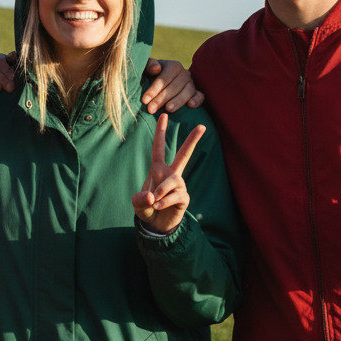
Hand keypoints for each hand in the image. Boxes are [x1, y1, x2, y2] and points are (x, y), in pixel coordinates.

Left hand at [133, 114, 205, 233]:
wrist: (156, 225)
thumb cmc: (147, 208)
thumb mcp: (137, 203)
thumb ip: (139, 199)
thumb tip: (152, 196)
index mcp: (158, 170)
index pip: (158, 148)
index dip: (160, 132)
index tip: (163, 115)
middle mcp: (171, 174)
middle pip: (184, 154)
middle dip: (192, 140)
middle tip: (202, 126)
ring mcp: (179, 185)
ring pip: (173, 181)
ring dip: (161, 190)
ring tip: (154, 201)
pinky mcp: (184, 197)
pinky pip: (175, 196)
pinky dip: (164, 202)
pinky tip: (159, 206)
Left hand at [141, 59, 203, 113]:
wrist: (159, 81)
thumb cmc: (151, 75)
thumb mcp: (146, 69)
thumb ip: (148, 66)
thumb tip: (156, 69)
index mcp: (173, 66)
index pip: (164, 78)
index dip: (154, 89)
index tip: (144, 100)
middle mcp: (185, 73)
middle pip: (174, 87)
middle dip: (161, 99)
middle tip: (151, 109)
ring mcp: (192, 83)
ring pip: (188, 91)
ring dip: (178, 101)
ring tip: (167, 110)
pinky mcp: (197, 93)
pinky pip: (200, 96)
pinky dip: (197, 100)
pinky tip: (190, 106)